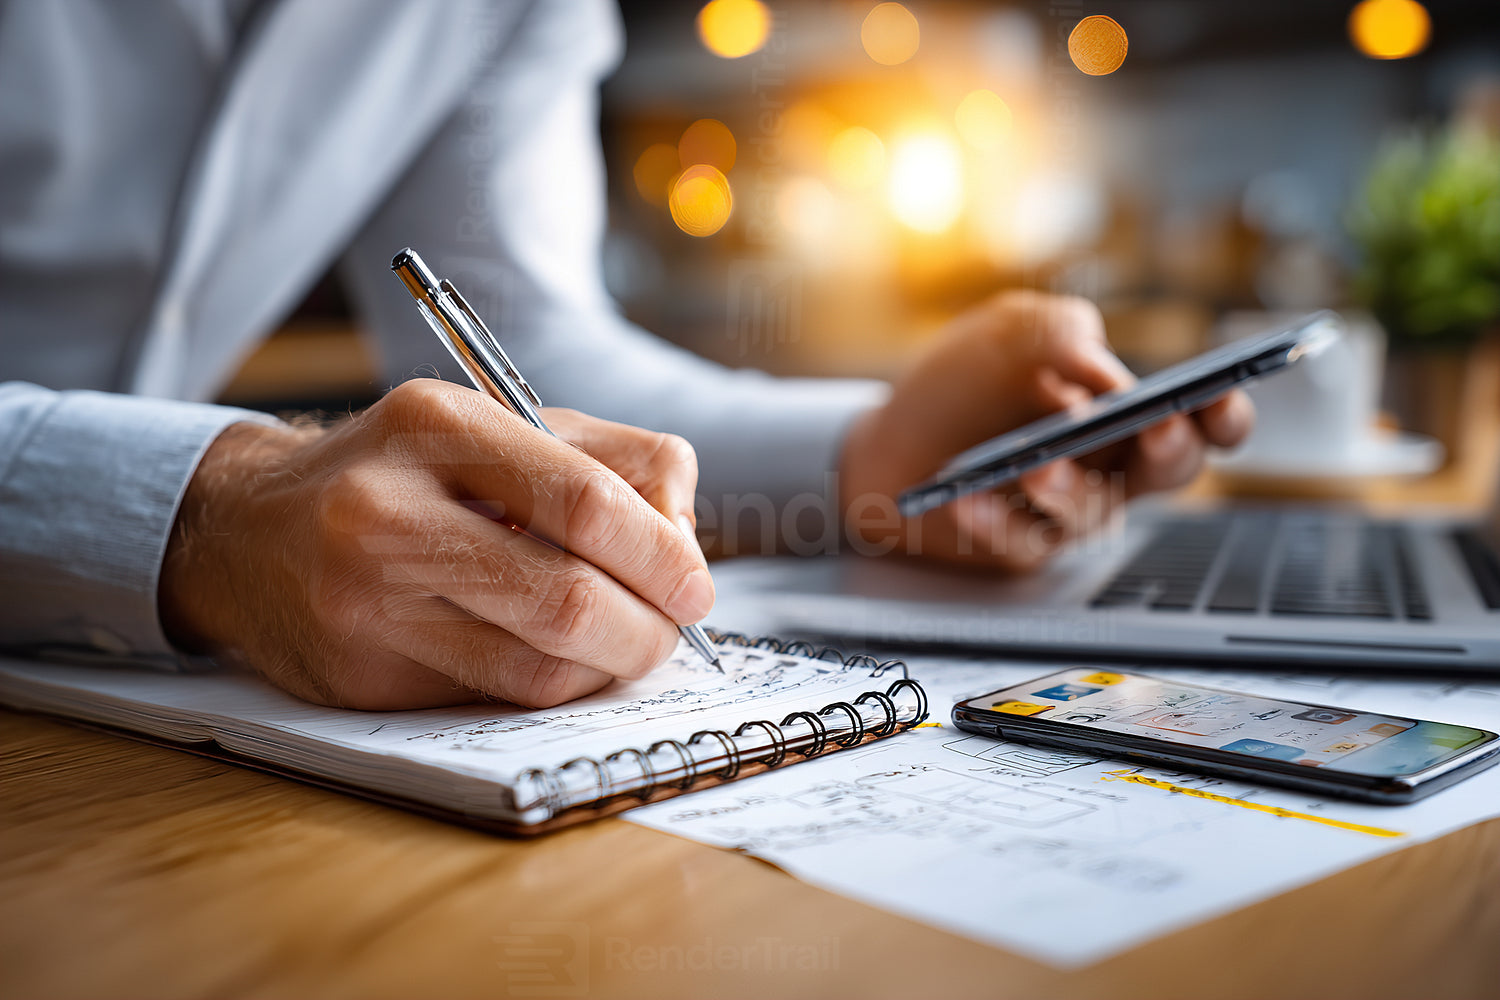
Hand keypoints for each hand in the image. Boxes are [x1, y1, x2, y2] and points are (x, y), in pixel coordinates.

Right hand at [159, 379, 712, 709]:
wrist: (248, 532)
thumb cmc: (404, 474)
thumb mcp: (497, 426)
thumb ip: (611, 459)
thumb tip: (686, 537)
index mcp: (437, 426)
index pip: (587, 500)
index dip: (665, 555)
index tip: (694, 584)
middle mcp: (389, 515)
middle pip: (570, 600)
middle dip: (650, 628)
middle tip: (672, 628)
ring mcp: (366, 605)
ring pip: (540, 669)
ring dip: (610, 668)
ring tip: (623, 643)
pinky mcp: (360, 677)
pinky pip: (496, 700)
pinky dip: (552, 687)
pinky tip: (559, 658)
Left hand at [839, 291, 1253, 570]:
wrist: (889, 442)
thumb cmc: (963, 383)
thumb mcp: (1009, 330)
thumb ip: (1062, 328)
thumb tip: (1105, 371)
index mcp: (1125, 409)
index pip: (1199, 418)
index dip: (1223, 413)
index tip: (1222, 396)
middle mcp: (1111, 464)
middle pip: (1170, 471)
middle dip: (1172, 451)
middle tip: (1159, 429)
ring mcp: (1069, 509)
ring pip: (1096, 511)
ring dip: (1071, 487)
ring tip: (1038, 466)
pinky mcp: (1023, 544)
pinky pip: (1022, 541)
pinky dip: (994, 520)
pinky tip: (969, 499)